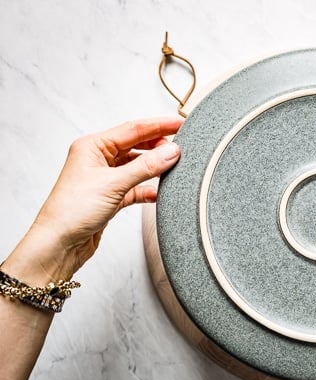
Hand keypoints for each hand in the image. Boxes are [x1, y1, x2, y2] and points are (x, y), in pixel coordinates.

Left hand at [3, 117, 181, 285]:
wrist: (59, 244)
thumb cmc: (71, 211)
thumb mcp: (114, 184)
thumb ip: (146, 167)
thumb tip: (171, 152)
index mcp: (92, 146)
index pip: (133, 129)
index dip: (158, 125)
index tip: (179, 123)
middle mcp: (98, 159)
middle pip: (136, 145)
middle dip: (158, 146)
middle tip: (181, 148)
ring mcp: (105, 178)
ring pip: (137, 166)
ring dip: (154, 167)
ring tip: (173, 167)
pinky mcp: (110, 197)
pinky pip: (135, 187)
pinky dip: (148, 188)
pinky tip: (159, 192)